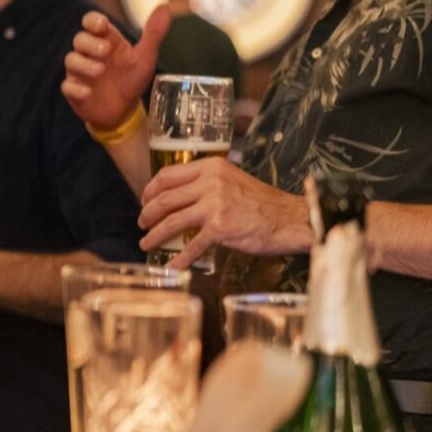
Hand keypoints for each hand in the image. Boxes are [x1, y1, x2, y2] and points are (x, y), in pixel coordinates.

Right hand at [61, 7, 167, 131]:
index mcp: (105, 40)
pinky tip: (87, 92)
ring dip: (84, 64)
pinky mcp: (74, 91)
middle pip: (79, 39)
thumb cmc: (131, 79)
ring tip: (100, 71)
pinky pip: (67, 86)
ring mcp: (80, 72)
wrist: (124, 110)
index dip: (93, 20)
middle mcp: (89, 53)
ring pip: (71, 60)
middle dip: (90, 43)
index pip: (91, 22)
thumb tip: (164, 6)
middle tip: (105, 50)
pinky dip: (75, 88)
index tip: (101, 25)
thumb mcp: (145, 56)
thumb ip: (153, 32)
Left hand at [140, 158, 311, 266]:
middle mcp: (210, 183)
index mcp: (211, 168)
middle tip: (141, 223)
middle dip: (147, 214)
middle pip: (165, 199)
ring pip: (171, 221)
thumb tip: (179, 196)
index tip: (144, 200)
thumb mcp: (232, 180)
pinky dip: (179, 258)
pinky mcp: (220, 228)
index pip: (167, 175)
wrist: (290, 219)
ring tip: (146, 243)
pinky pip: (191, 245)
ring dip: (154, 235)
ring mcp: (214, 205)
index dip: (150, 189)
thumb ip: (207, 183)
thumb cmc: (262, 203)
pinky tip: (172, 264)